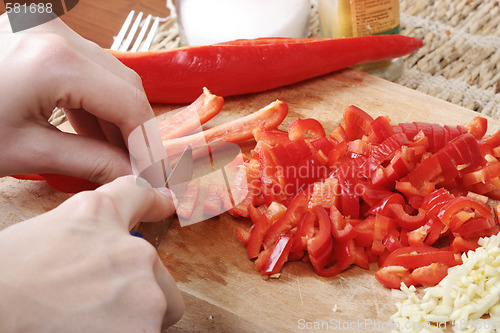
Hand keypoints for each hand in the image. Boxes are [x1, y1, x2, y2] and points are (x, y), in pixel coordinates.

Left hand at [0, 14, 154, 183]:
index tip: (155, 175)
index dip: (148, 145)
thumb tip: (132, 177)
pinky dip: (95, 104)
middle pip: (126, 85)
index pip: (130, 104)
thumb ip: (89, 163)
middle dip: (137, 132)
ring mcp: (48, 29)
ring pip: (110, 76)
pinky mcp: (39, 36)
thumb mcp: (25, 152)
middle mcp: (58, 35)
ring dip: (118, 119)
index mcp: (56, 62)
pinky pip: (85, 70)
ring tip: (121, 157)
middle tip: (141, 169)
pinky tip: (98, 134)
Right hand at [0, 176, 183, 331]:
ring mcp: (142, 288)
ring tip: (93, 326)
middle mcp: (130, 248)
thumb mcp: (42, 237)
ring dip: (137, 315)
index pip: (138, 195)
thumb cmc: (4, 283)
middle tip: (98, 303)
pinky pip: (151, 331)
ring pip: (160, 305)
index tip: (167, 202)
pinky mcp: (144, 326)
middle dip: (135, 284)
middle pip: (154, 267)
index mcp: (97, 215)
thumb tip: (96, 253)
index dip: (154, 200)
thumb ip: (84, 237)